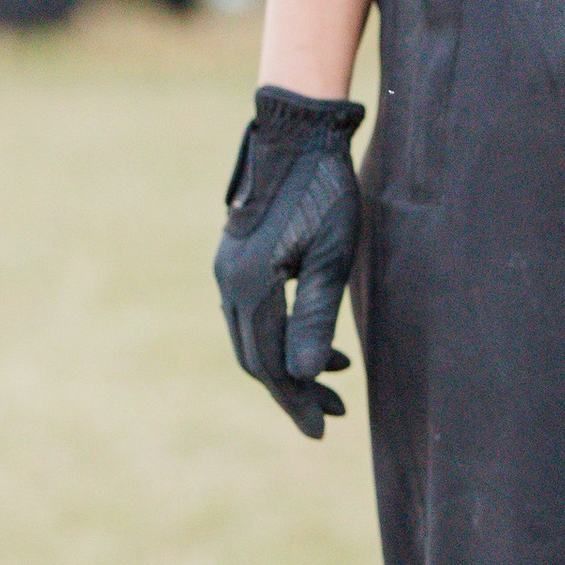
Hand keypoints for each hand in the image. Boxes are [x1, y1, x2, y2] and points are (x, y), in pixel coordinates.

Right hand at [215, 86, 365, 436]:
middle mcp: (229, 283)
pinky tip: (317, 340)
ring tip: (336, 375)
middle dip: (295, 389)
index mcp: (252, 287)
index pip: (271, 365)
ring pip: (254, 336)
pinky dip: (282, 334)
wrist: (297, 136)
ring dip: (290, 362)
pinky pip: (253, 312)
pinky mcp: (236, 257)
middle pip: (257, 358)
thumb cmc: (324, 192)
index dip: (297, 401)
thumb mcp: (332, 258)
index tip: (325, 428)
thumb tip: (301, 376)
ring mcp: (228, 269)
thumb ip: (316, 318)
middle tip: (334, 411)